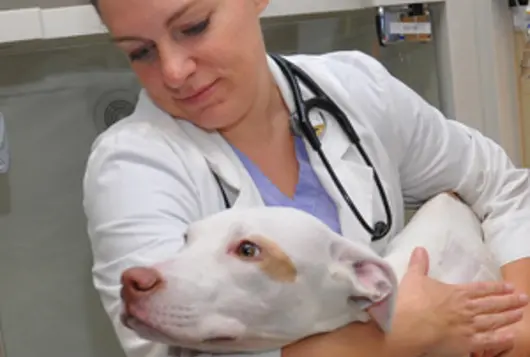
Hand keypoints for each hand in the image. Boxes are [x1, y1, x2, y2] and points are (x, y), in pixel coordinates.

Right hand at [391, 247, 527, 356]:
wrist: (409, 326)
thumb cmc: (411, 303)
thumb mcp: (413, 278)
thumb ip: (419, 264)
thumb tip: (419, 250)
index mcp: (456, 293)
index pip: (481, 288)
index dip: (496, 287)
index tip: (508, 286)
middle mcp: (467, 308)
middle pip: (492, 304)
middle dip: (509, 300)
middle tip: (523, 298)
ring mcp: (469, 326)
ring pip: (494, 320)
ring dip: (508, 316)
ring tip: (520, 313)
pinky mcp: (466, 343)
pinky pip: (488, 341)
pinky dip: (501, 338)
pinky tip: (510, 336)